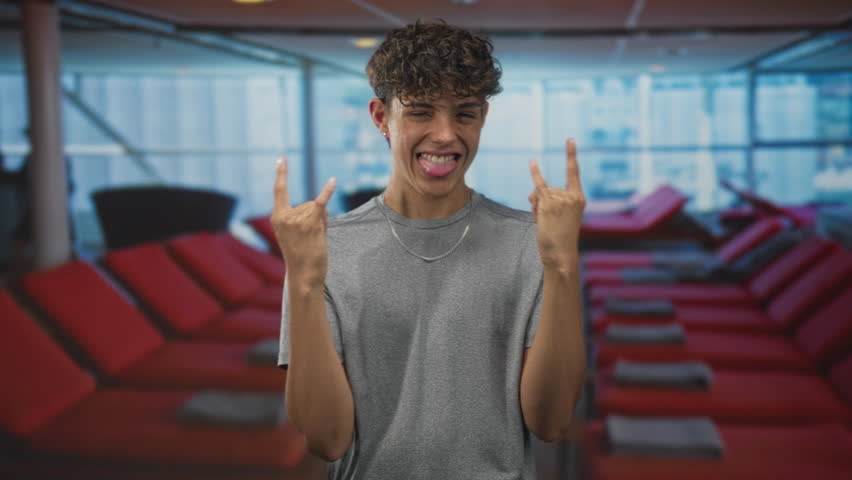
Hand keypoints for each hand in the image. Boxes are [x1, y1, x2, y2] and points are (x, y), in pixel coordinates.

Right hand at [270, 157, 335, 285]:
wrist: (304, 274)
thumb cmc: (302, 256)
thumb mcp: (298, 233)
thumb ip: (307, 216)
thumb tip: (323, 206)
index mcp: (277, 218)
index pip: (279, 190)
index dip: (282, 173)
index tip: (282, 158)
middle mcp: (285, 216)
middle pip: (308, 204)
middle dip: (315, 218)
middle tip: (310, 239)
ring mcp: (297, 219)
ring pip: (318, 209)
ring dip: (321, 224)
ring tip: (315, 240)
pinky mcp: (310, 223)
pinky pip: (321, 203)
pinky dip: (327, 192)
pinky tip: (332, 181)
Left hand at [528, 139, 585, 268]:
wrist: (560, 254)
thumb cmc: (559, 238)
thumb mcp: (556, 216)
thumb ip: (546, 200)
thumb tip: (532, 192)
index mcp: (579, 199)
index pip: (574, 173)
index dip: (571, 155)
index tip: (569, 139)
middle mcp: (572, 196)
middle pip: (549, 190)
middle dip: (542, 204)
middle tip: (549, 222)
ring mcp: (561, 199)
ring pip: (540, 194)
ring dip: (537, 209)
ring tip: (545, 223)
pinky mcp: (549, 203)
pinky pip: (539, 186)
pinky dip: (535, 174)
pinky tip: (532, 162)